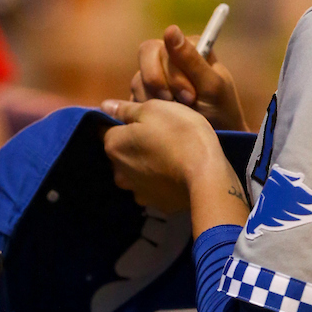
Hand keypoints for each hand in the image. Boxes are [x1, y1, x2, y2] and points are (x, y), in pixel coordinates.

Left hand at [103, 98, 221, 211]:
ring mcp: (137, 192)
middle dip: (133, 145)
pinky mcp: (157, 205)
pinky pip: (153, 188)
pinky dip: (160, 181)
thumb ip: (126, 109)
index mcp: (114, 146)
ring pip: (135, 173)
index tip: (142, 119)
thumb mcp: (154, 109)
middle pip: (121, 153)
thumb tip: (104, 106)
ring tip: (169, 156)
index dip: (123, 122)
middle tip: (159, 136)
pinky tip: (176, 173)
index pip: (107, 129)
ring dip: (146, 165)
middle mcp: (119, 172)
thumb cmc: (179, 132)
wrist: (207, 174)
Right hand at [129, 25, 245, 130]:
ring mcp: (157, 76)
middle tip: (176, 104)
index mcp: (189, 47)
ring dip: (155, 100)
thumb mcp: (211, 86)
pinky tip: (163, 119)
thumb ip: (191, 59)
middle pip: (146, 55)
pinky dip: (147, 110)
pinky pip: (133, 98)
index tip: (189, 96)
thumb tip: (170, 29)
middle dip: (158, 84)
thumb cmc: (220, 111)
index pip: (163, 46)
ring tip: (175, 115)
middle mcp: (170, 57)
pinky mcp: (147, 95)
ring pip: (138, 79)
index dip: (171, 72)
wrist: (214, 141)